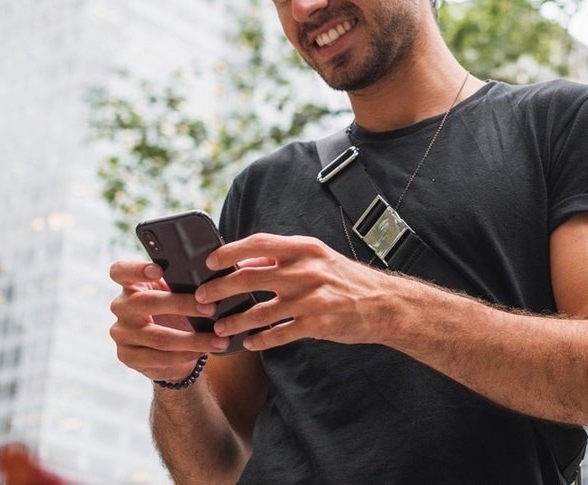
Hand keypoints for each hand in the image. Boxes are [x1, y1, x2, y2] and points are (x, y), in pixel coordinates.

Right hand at [108, 260, 228, 381]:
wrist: (172, 348)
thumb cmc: (177, 311)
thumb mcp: (178, 293)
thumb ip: (184, 283)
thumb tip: (210, 279)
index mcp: (131, 285)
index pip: (120, 271)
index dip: (136, 269)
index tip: (159, 269)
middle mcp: (121, 307)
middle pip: (147, 302)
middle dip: (182, 305)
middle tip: (210, 308)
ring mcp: (121, 333)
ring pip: (158, 337)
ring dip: (193, 340)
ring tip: (219, 339)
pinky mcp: (127, 356)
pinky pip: (158, 358)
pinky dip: (185, 355)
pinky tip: (203, 352)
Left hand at [196, 233, 406, 350]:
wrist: (385, 304)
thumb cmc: (347, 280)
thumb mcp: (319, 259)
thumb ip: (284, 259)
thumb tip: (245, 263)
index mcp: (304, 248)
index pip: (257, 244)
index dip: (228, 252)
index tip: (209, 263)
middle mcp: (305, 270)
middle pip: (247, 278)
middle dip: (218, 290)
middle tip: (202, 299)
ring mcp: (310, 298)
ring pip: (258, 312)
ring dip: (234, 321)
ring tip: (220, 328)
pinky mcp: (315, 323)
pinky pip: (278, 334)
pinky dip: (260, 341)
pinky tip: (250, 343)